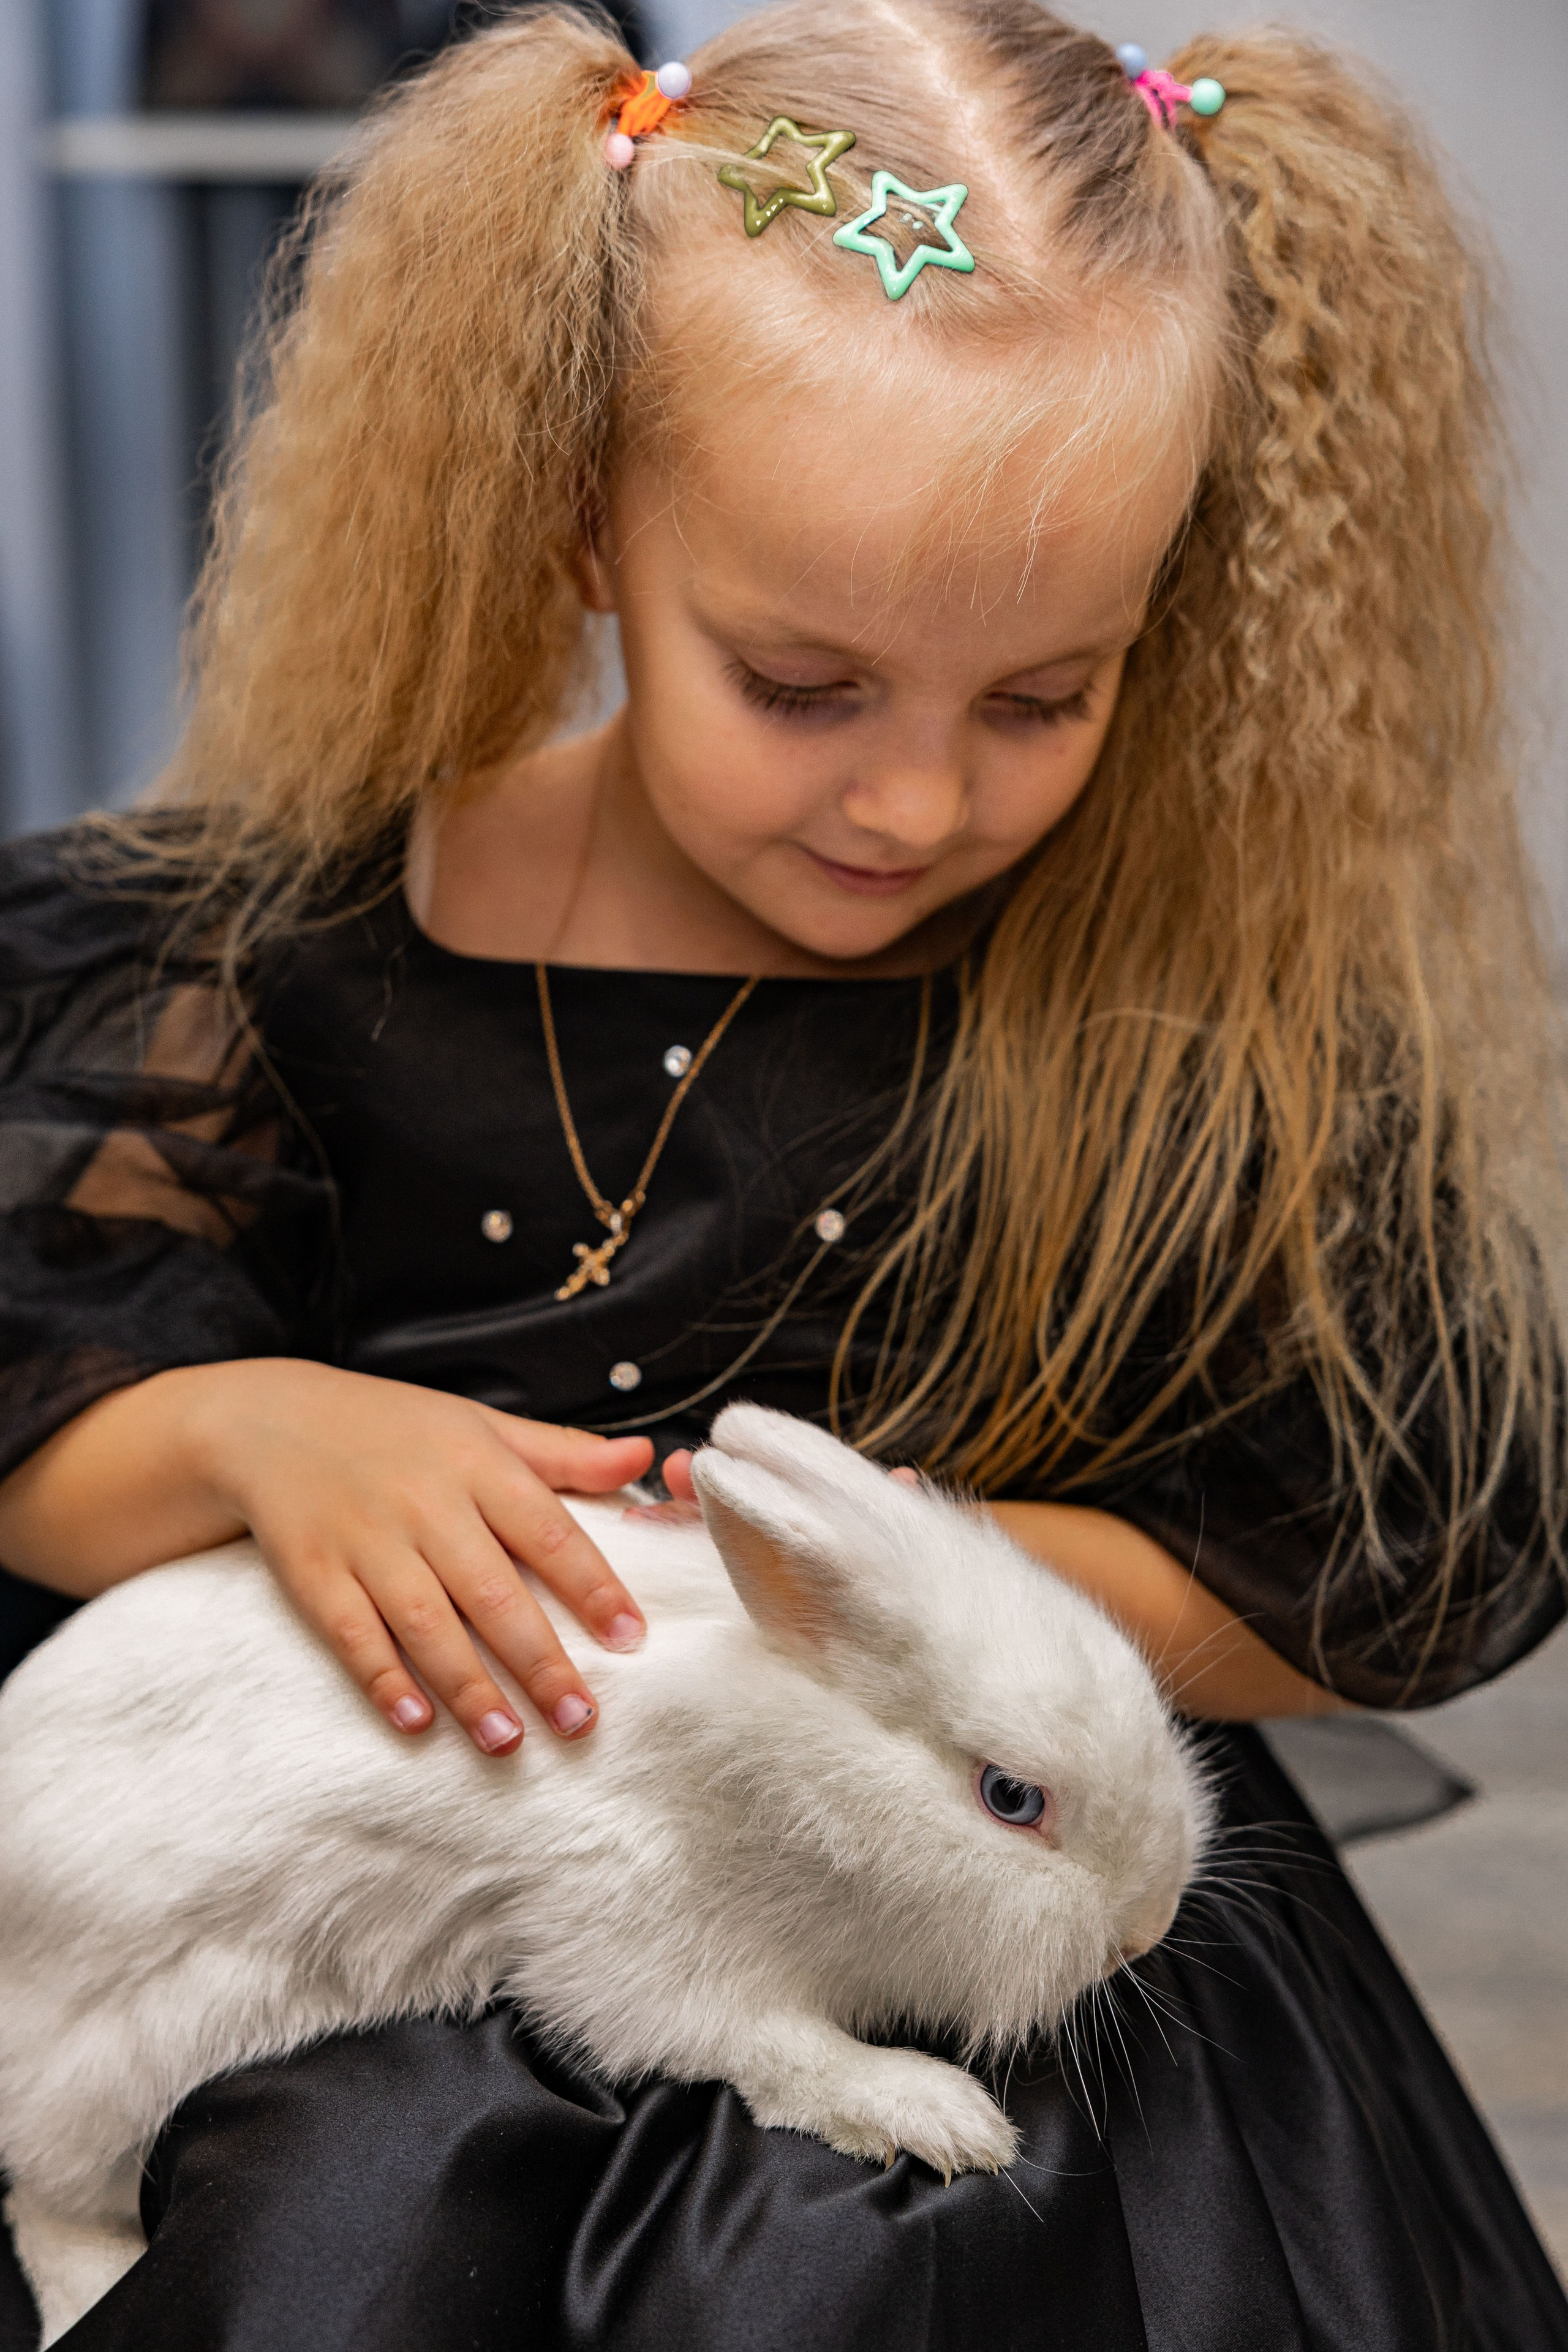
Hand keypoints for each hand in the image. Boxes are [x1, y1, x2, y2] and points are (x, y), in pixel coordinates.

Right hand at [192, 1361, 652, 1755]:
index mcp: (476, 1464)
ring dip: (469, 1687)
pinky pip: (352, 1634)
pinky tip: (415, 1722)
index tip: (630, 1638)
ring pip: (427, 1623)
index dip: (592, 1586)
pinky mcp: (312, 1573)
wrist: (268, 1420)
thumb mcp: (480, 1424)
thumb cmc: (392, 1427)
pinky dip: (382, 1678)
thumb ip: (563, 1453)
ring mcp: (365, 1540)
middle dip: (541, 1662)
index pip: (548, 1530)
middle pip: (494, 1592)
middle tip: (580, 1721)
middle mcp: (424, 1503)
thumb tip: (644, 1459)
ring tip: (510, 1742)